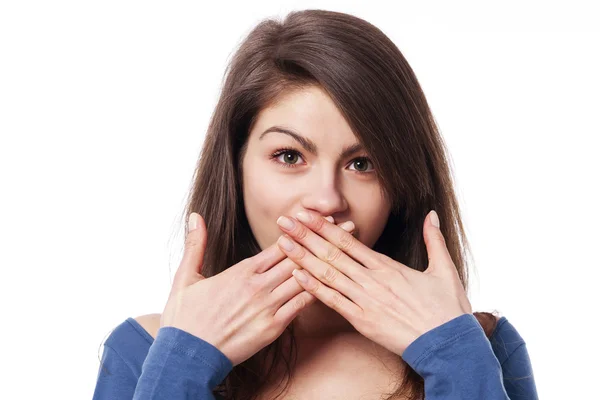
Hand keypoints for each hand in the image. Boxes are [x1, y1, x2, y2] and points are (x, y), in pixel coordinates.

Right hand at [160, 212, 352, 365]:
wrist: (186, 356)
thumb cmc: (185, 318)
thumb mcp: (186, 276)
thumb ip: (196, 244)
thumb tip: (196, 216)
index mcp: (241, 271)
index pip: (279, 245)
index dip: (302, 230)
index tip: (321, 219)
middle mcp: (259, 285)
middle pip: (299, 258)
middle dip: (324, 241)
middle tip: (349, 228)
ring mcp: (268, 306)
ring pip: (304, 280)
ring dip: (327, 264)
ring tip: (348, 252)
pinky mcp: (272, 328)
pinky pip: (300, 307)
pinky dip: (317, 293)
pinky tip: (333, 285)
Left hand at [274, 209, 472, 357]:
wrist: (448, 344)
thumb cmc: (447, 309)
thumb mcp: (444, 269)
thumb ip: (433, 240)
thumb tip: (431, 214)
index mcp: (387, 266)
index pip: (348, 241)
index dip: (324, 226)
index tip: (306, 214)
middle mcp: (372, 280)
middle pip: (332, 253)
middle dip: (305, 235)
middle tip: (285, 221)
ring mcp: (365, 300)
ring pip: (328, 274)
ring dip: (303, 257)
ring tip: (283, 243)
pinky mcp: (362, 321)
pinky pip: (333, 301)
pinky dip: (314, 288)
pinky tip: (297, 277)